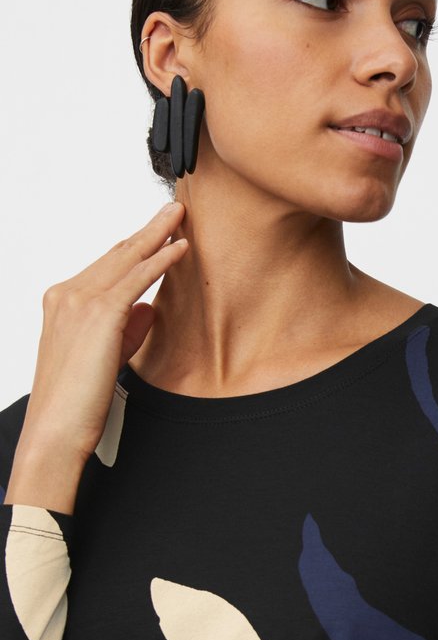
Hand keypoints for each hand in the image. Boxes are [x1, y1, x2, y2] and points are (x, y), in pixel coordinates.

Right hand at [4, 202, 188, 513]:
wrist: (55, 431)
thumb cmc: (78, 401)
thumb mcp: (106, 357)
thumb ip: (126, 329)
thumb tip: (149, 308)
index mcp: (62, 302)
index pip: (106, 265)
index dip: (136, 246)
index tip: (158, 230)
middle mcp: (66, 295)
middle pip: (116, 253)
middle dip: (148, 229)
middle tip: (173, 209)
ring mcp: (79, 301)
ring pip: (126, 257)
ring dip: (157, 233)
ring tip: (180, 215)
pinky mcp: (98, 314)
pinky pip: (136, 279)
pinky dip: (160, 259)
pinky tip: (180, 247)